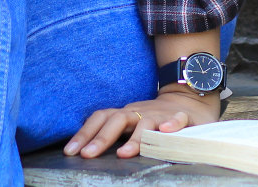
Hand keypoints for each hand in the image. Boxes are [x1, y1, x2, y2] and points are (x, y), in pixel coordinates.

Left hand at [63, 86, 220, 158]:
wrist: (187, 102)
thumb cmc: (152, 119)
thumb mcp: (129, 123)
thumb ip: (112, 133)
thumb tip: (81, 149)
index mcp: (125, 114)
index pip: (101, 118)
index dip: (84, 133)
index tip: (70, 152)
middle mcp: (139, 112)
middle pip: (118, 120)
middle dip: (101, 138)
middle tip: (87, 155)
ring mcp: (160, 114)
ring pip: (146, 122)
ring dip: (134, 138)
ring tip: (124, 153)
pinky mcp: (182, 117)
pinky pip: (178, 118)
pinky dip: (172, 124)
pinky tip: (165, 132)